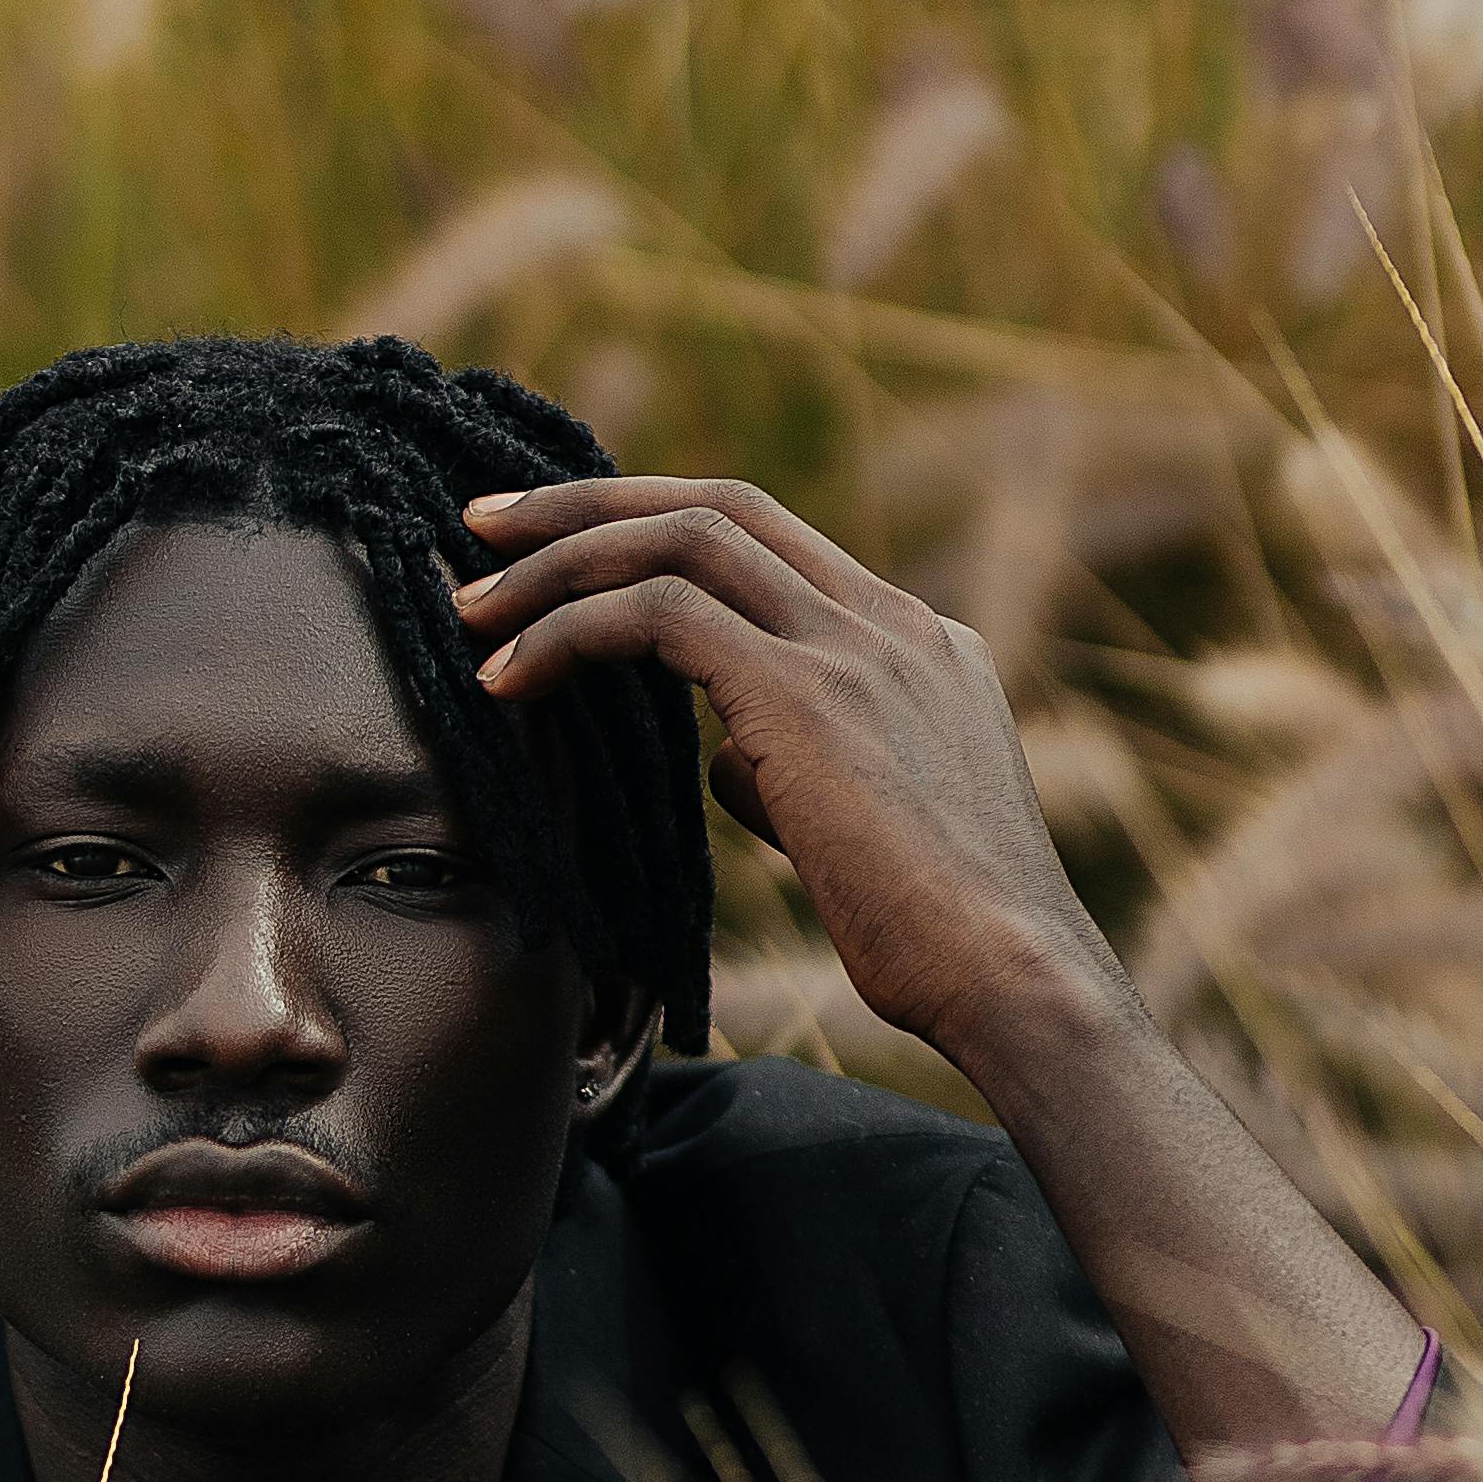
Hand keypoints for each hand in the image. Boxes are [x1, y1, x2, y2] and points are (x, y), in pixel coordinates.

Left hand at [454, 474, 1125, 1075]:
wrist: (1010, 975)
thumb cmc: (938, 939)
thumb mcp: (863, 830)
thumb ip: (794, 770)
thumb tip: (727, 759)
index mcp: (915, 641)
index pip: (770, 544)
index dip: (658, 532)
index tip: (571, 552)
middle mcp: (888, 619)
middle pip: (718, 506)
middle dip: (589, 506)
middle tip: (486, 525)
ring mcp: (852, 644)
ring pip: (680, 538)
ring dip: (560, 560)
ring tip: (471, 604)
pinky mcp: (802, 692)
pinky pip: (659, 616)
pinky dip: (570, 632)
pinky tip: (509, 679)